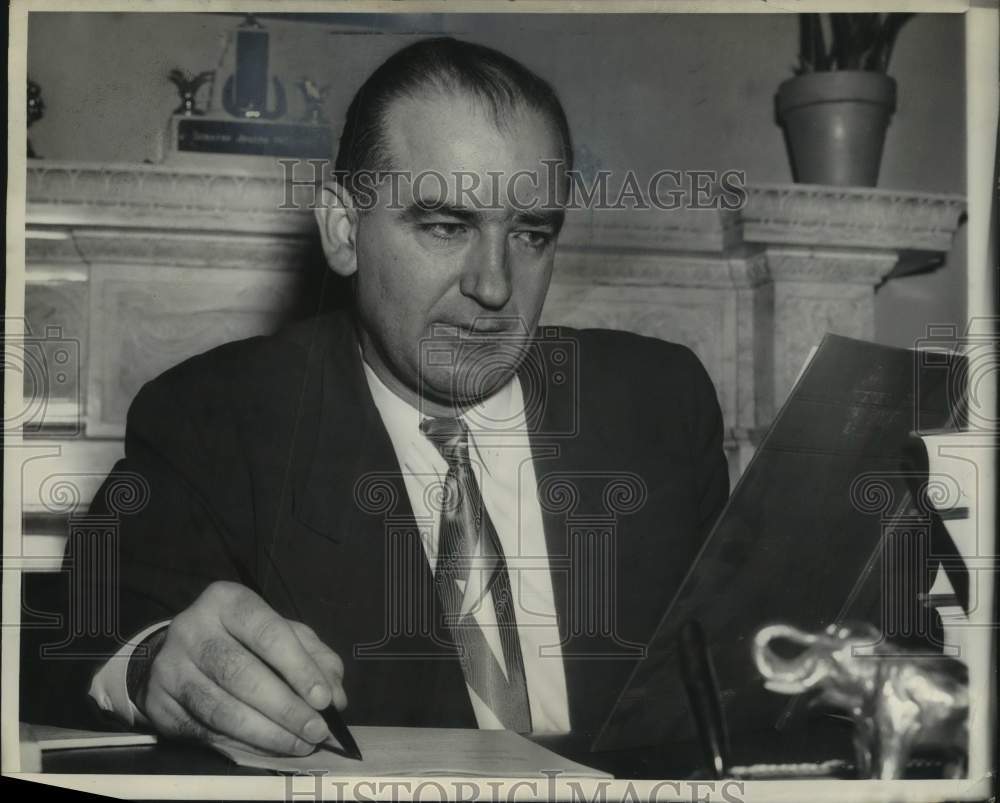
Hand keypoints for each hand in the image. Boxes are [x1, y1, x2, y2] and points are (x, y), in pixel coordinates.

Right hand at [133, 581, 346, 755]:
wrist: (178, 653)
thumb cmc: (243, 639)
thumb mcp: (283, 634)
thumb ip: (315, 657)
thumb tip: (335, 697)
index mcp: (226, 600)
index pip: (268, 633)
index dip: (299, 668)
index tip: (324, 699)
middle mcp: (191, 628)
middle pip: (242, 674)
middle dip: (286, 708)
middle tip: (317, 730)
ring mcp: (169, 667)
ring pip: (222, 709)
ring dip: (267, 734)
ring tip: (300, 744)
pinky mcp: (158, 704)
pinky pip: (205, 732)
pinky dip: (243, 746)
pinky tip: (269, 750)